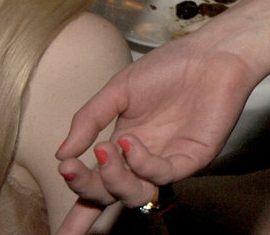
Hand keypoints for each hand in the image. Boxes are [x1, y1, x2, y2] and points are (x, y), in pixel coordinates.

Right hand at [55, 33, 257, 212]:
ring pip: (135, 194)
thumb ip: (89, 120)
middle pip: (109, 195)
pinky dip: (142, 164)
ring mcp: (168, 162)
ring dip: (113, 179)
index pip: (97, 187)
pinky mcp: (192, 159)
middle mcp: (143, 161)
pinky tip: (130, 142)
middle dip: (85, 188)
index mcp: (123, 147)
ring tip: (105, 151)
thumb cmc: (169, 67)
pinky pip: (162, 175)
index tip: (58, 234)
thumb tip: (61, 153)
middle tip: (70, 168)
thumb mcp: (118, 90)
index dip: (77, 215)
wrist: (211, 52)